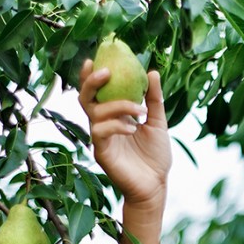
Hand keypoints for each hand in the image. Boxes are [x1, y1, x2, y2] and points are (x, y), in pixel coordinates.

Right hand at [78, 60, 171, 207]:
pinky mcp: (102, 153)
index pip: (97, 93)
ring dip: (118, 106)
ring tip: (139, 111)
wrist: (156, 185)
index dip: (92, 77)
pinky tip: (132, 128)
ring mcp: (101, 139)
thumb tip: (151, 72)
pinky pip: (100, 132)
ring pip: (96, 113)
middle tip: (106, 71)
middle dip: (92, 83)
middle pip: (86, 99)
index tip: (96, 59)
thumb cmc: (156, 156)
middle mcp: (103, 125)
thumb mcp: (158, 123)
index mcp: (113, 116)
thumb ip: (154, 100)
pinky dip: (116, 125)